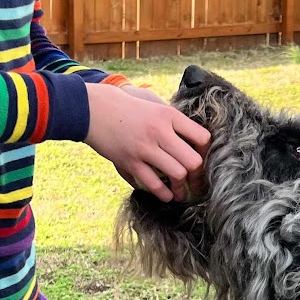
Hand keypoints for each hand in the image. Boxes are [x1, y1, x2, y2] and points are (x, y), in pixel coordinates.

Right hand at [85, 81, 208, 201]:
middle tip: (197, 184)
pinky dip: (164, 194)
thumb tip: (193, 138)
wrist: (94, 108)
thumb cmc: (126, 106)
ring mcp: (145, 148)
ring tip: (181, 193)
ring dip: (182, 189)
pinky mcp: (130, 161)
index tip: (202, 160)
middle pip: (193, 161)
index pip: (202, 138)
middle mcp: (160, 131)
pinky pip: (154, 184)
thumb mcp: (153, 104)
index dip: (206, 153)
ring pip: (177, 175)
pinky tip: (166, 195)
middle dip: (198, 177)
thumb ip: (173, 119)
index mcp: (169, 115)